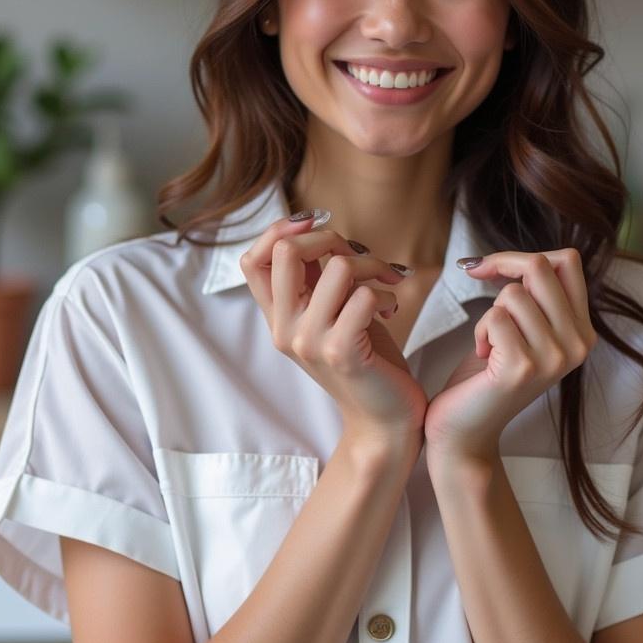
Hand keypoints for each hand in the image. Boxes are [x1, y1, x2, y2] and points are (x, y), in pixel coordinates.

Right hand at [239, 213, 427, 448]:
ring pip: (338, 267)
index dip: (279, 230)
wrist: (384, 419)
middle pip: (286, 251)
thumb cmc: (366, 359)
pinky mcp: (342, 352)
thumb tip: (311, 228)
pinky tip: (392, 310)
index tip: (314, 223)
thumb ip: (314, 279)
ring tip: (385, 284)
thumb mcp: (330, 314)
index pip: (250, 260)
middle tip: (359, 256)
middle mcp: (285, 330)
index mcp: (278, 318)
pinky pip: (365, 296)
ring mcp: (310, 342)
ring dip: (373, 265)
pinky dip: (387, 294)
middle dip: (330, 238)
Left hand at [423, 249, 597, 462]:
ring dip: (490, 313)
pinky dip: (479, 331)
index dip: (522, 255)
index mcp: (583, 330)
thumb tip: (525, 257)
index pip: (567, 261)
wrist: (468, 430)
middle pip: (540, 267)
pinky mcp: (524, 368)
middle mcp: (578, 344)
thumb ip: (538, 296)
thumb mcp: (526, 329)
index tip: (490, 268)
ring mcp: (554, 357)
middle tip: (484, 299)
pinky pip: (495, 317)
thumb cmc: (489, 374)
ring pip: (513, 293)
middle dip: (501, 273)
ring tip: (492, 343)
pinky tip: (485, 358)